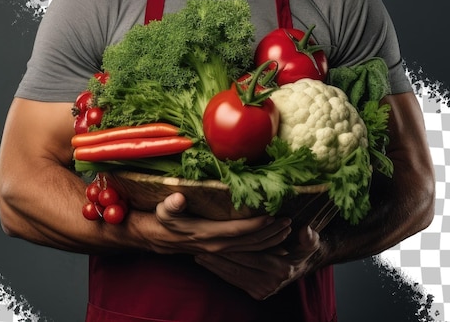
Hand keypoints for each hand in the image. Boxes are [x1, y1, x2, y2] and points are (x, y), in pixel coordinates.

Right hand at [147, 192, 291, 255]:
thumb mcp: (163, 210)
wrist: (160, 237)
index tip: (272, 215)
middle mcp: (217, 245)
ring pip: (252, 249)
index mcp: (207, 234)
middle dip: (271, 233)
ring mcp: (221, 249)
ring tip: (287, 229)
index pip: (238, 231)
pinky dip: (263, 247)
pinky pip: (248, 251)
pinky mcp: (222, 250)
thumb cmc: (164, 220)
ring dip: (271, 240)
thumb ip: (171, 205)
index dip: (256, 225)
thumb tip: (178, 199)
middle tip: (289, 221)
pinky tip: (275, 241)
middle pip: (251, 242)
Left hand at [194, 223, 324, 299]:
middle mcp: (270, 283)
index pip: (250, 256)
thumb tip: (305, 231)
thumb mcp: (310, 241)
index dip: (232, 247)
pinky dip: (221, 273)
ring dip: (215, 267)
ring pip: (233, 276)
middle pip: (237, 268)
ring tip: (197, 255)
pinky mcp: (256, 294)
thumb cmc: (304, 247)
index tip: (215, 239)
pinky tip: (209, 264)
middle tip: (198, 247)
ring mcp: (262, 291)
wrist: (303, 266)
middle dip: (217, 258)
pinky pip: (235, 282)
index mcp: (280, 269)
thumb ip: (308, 238)